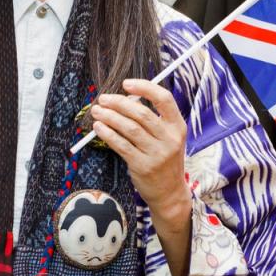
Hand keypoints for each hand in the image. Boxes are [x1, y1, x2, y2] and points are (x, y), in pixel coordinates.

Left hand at [91, 79, 191, 237]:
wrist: (170, 192)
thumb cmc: (165, 160)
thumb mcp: (168, 138)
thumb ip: (153, 119)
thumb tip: (125, 99)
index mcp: (178, 126)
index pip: (164, 99)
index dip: (144, 88)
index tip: (126, 84)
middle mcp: (170, 139)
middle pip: (141, 113)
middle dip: (118, 103)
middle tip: (103, 99)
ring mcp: (157, 154)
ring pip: (129, 128)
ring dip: (110, 117)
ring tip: (97, 111)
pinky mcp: (143, 166)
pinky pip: (121, 145)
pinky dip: (108, 134)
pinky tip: (99, 128)